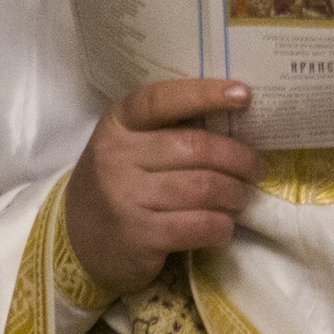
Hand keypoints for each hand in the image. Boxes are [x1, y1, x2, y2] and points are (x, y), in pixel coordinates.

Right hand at [63, 79, 262, 297]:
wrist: (78, 240)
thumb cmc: (119, 182)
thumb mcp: (130, 145)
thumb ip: (168, 130)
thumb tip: (236, 124)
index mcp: (118, 122)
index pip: (162, 99)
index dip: (205, 93)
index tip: (244, 94)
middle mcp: (117, 155)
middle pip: (195, 148)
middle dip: (237, 158)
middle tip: (255, 168)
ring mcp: (125, 197)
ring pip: (201, 187)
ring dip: (234, 193)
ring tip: (242, 197)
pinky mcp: (138, 236)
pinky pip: (196, 226)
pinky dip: (220, 227)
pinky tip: (224, 227)